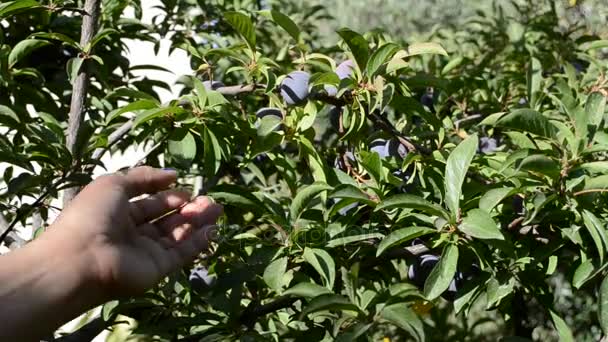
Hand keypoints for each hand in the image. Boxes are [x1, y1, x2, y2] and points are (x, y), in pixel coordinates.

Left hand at [46, 166, 222, 296]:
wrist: (80, 259)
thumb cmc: (92, 216)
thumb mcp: (113, 184)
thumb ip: (144, 177)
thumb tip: (173, 174)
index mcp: (119, 214)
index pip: (151, 204)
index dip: (170, 196)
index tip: (189, 190)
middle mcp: (133, 234)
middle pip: (167, 220)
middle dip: (189, 209)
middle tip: (211, 201)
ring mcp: (146, 253)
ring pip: (178, 236)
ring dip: (198, 223)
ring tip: (217, 210)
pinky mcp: (157, 269)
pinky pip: (181, 253)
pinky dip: (197, 242)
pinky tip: (212, 229)